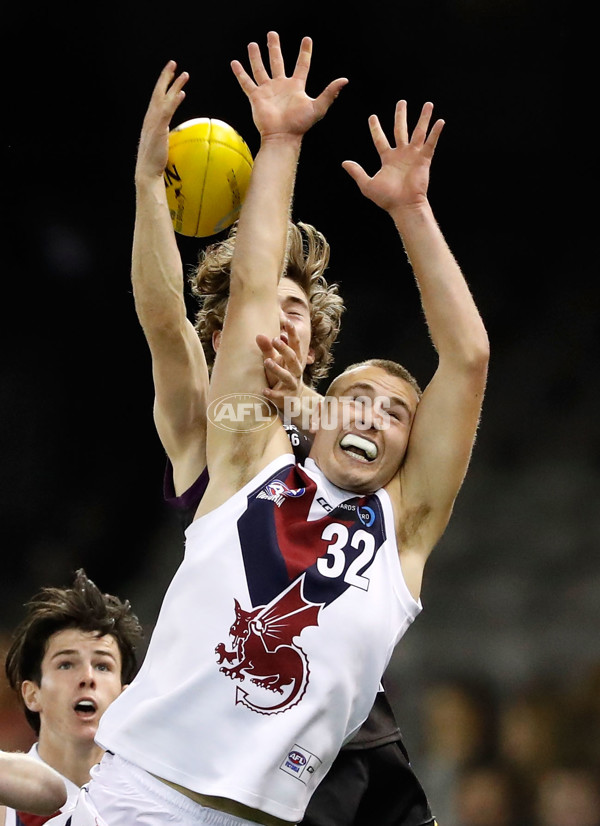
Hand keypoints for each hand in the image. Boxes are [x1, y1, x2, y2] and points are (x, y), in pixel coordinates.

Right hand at [135, 60, 188, 181]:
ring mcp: (153, 122)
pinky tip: (182, 94)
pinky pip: (168, 111)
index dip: (163, 85)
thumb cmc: (154, 162)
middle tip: (174, 63)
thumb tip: (174, 134)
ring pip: (164, 98)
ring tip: (184, 74)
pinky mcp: (158, 128)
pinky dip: (174, 101)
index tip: (171, 74)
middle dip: (166, 77)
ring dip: (174, 85)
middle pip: (158, 92)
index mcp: (151, 120)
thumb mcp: (160, 145)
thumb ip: (165, 135)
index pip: (157, 98)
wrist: (147, 171)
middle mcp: (150, 117)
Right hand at [231, 31, 347, 139]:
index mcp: (295, 87)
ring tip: (253, 44)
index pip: (302, 65)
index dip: (305, 52)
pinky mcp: (256, 97)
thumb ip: (330, 93)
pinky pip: (247, 82)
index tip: (306, 39)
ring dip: (256, 57)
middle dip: (274, 48)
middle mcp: (281, 86)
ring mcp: (268, 91)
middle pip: (277, 61)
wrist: (282, 137)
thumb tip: (344, 80)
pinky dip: (240, 73)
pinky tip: (235, 63)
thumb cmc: (299, 125)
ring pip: (260, 69)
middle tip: (272, 34)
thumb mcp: (318, 107)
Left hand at [257, 319, 303, 410]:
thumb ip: (267, 349)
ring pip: (287, 376)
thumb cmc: (281, 375)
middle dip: (285, 349)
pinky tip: (264, 391)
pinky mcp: (286, 397)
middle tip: (275, 339)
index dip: (293, 334)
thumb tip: (259, 335)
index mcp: (294, 360)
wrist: (290, 400)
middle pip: (293, 358)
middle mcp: (296, 371)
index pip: (295, 345)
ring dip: (277, 368)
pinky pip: (280, 395)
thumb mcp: (275, 361)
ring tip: (267, 361)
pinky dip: (272, 393)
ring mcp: (292, 384)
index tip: (288, 322)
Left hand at [342, 100, 443, 212]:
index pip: (380, 140)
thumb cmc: (386, 199)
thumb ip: (357, 172)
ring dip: (423, 118)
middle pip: (400, 130)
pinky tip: (440, 121)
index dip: (376, 128)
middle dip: (401, 116)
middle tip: (401, 102)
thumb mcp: (367, 185)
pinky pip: (430, 143)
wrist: (403, 206)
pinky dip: (435, 133)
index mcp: (388, 159)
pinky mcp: (424, 160)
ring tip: (428, 104)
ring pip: (418, 132)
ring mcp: (413, 156)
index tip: (372, 116)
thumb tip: (344, 163)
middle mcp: (401, 154)